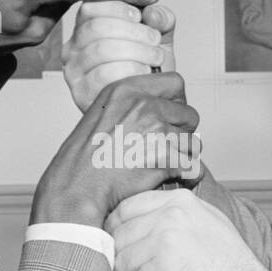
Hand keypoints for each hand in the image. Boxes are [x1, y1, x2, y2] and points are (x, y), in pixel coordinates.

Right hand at [31, 74, 198, 227]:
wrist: (77, 187)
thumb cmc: (84, 158)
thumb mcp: (101, 112)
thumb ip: (131, 102)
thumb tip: (160, 103)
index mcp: (127, 89)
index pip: (175, 83)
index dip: (177, 102)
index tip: (170, 116)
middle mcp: (143, 106)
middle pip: (189, 114)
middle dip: (183, 132)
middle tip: (166, 146)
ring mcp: (155, 131)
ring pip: (193, 143)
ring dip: (183, 156)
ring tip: (163, 164)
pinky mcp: (164, 157)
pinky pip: (192, 166)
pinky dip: (186, 175)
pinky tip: (170, 177)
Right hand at [62, 1, 176, 111]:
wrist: (148, 105)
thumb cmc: (147, 69)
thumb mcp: (158, 38)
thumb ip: (160, 19)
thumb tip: (153, 12)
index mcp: (86, 28)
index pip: (90, 7)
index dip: (118, 7)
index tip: (140, 17)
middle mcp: (73, 48)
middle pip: (97, 27)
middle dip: (134, 31)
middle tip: (154, 40)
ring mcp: (74, 71)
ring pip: (102, 49)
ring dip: (137, 51)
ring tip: (155, 58)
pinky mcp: (81, 92)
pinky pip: (104, 75)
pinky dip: (130, 71)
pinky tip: (143, 74)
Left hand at [107, 189, 271, 270]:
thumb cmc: (230, 262)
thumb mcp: (210, 220)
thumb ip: (179, 211)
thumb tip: (149, 214)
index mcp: (180, 201)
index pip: (128, 206)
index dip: (117, 226)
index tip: (118, 241)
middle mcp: (169, 217)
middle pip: (120, 232)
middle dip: (118, 253)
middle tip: (123, 268)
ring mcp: (163, 243)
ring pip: (120, 257)